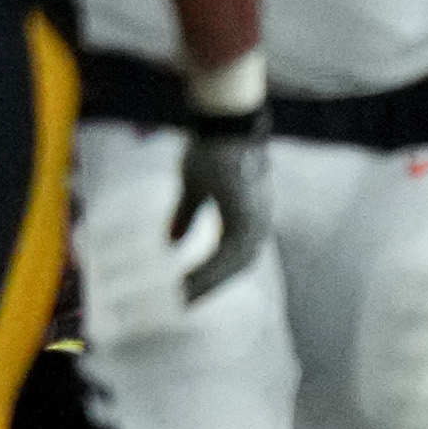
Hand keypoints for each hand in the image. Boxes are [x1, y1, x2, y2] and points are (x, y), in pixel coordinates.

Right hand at [188, 110, 278, 296]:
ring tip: (183, 296)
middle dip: (209, 286)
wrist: (225, 126)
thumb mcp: (193, 188)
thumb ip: (185, 216)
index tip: (187, 291)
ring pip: (234, 265)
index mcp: (246, 220)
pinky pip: (229, 254)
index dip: (211, 276)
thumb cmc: (211, 150)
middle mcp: (257, 226)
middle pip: (235, 268)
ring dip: (209, 282)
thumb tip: (170, 241)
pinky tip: (190, 277)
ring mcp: (255, 223)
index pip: (231, 258)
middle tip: (184, 302)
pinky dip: (209, 269)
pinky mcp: (247, 218)